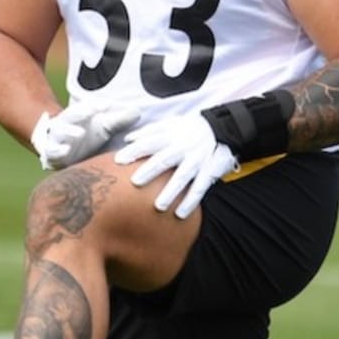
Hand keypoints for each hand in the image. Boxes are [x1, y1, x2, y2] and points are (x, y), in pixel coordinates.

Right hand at [30, 103, 139, 169]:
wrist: (65, 155)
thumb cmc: (87, 137)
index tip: (107, 105)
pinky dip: (56, 151)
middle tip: (93, 110)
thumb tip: (137, 111)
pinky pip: (50, 151)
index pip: (85, 106)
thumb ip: (118, 120)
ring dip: (68, 131)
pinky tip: (65, 151)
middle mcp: (64, 124)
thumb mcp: (103, 127)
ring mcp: (56, 138)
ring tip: (80, 132)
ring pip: (59, 131)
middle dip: (80, 112)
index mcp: (77, 115)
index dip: (95, 105)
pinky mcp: (51, 154)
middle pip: (69, 115)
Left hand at [114, 114, 238, 218]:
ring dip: (170, 192)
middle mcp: (182, 149)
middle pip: (164, 160)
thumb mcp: (170, 124)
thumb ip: (149, 131)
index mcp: (171, 137)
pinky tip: (180, 214)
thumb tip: (128, 139)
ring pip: (182, 177)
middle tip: (135, 183)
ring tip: (158, 207)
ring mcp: (196, 161)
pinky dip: (191, 201)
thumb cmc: (188, 129)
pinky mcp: (208, 171)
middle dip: (149, 171)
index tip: (118, 160)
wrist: (220, 128)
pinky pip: (200, 188)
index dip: (134, 151)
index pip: (149, 143)